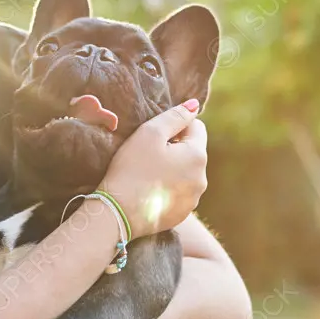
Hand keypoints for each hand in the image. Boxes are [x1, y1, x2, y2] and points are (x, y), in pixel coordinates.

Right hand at [97, 100, 207, 238]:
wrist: (117, 212)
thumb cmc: (132, 168)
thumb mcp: (149, 133)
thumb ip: (175, 116)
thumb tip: (195, 105)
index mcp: (197, 156)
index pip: (197, 127)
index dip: (176, 125)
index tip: (155, 135)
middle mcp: (202, 179)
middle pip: (192, 151)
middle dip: (175, 148)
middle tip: (147, 154)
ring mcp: (193, 199)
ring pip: (186, 173)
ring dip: (172, 168)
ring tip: (146, 173)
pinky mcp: (181, 213)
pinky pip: (178, 193)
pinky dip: (167, 188)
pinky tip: (148, 190)